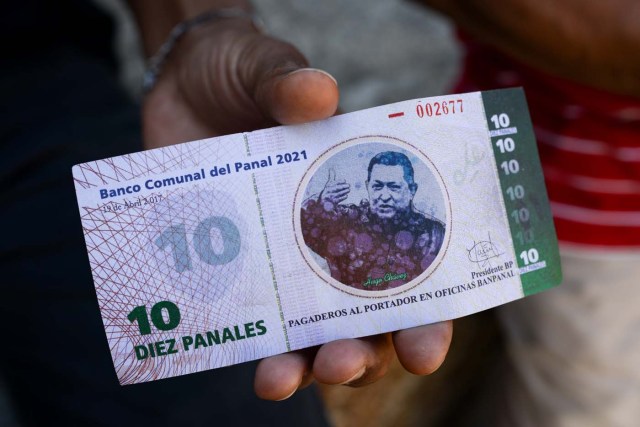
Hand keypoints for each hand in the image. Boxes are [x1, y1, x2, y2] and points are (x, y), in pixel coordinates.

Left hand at [142, 16, 451, 400]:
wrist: (182, 82)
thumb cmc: (242, 73)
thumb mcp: (267, 69)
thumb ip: (288, 84)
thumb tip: (316, 95)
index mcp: (361, 195)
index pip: (409, 266)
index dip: (424, 311)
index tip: (425, 345)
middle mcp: (330, 239)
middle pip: (362, 317)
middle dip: (362, 351)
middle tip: (345, 362)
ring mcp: (280, 260)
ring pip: (308, 335)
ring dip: (305, 366)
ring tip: (283, 379)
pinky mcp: (234, 267)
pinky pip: (250, 325)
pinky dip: (253, 353)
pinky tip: (253, 370)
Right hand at [320, 168, 350, 206]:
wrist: (322, 201)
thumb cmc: (327, 191)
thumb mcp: (329, 183)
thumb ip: (331, 176)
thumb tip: (331, 168)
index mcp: (328, 186)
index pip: (334, 183)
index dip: (339, 181)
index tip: (344, 180)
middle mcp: (328, 191)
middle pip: (336, 188)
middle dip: (343, 186)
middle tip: (349, 185)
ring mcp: (330, 197)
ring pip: (338, 194)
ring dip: (344, 192)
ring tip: (348, 190)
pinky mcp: (333, 202)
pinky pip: (338, 200)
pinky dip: (342, 197)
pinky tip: (346, 195)